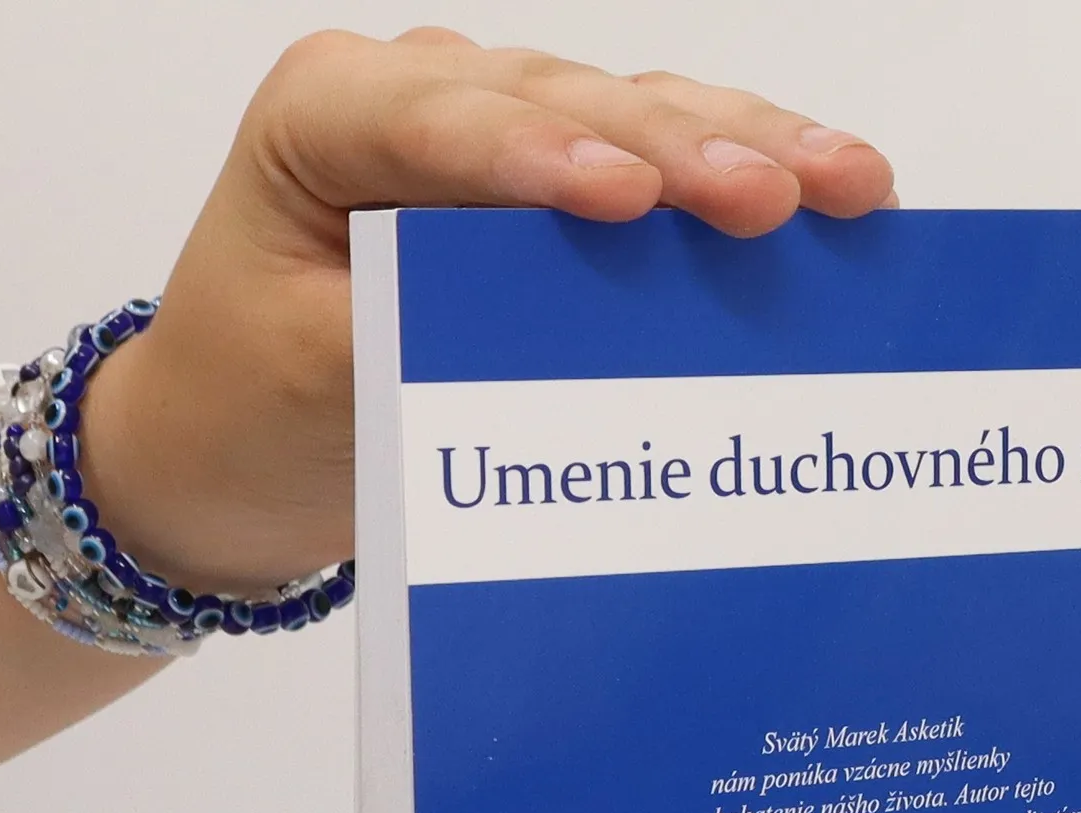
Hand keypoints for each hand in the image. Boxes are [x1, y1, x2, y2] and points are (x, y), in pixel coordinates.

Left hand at [84, 30, 895, 593]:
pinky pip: (663, 170)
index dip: (545, 155)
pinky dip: (743, 183)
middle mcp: (426, 99)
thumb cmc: (248, 408)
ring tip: (850, 184)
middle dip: (683, 151)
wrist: (230, 446)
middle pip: (571, 104)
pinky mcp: (560, 193)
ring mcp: (506, 136)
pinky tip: (832, 198)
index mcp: (331, 116)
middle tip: (777, 198)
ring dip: (747, 150)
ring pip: (640, 118)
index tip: (631, 200)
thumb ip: (420, 341)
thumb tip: (556, 344)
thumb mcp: (311, 384)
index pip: (447, 124)